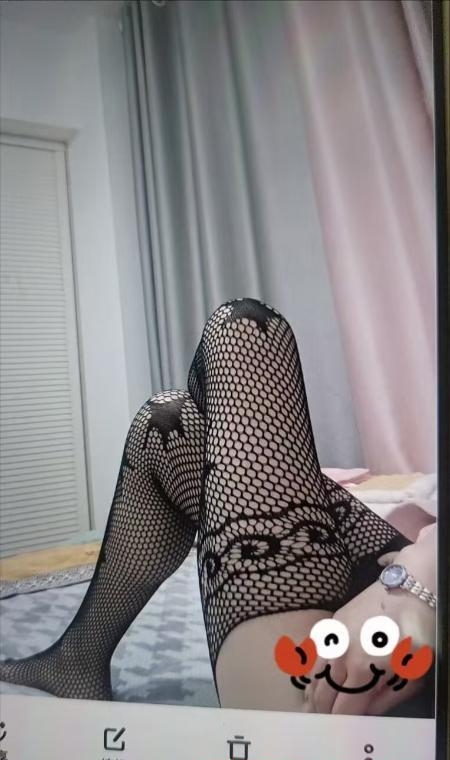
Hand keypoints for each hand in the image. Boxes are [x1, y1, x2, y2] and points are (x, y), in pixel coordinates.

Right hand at [310, 531, 435, 714]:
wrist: (410, 587)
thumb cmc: (417, 632)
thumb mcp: (412, 673)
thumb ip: (386, 698)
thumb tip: (365, 713)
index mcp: (363, 670)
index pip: (343, 709)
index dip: (341, 725)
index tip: (341, 731)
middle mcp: (341, 654)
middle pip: (323, 694)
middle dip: (323, 712)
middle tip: (324, 723)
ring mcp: (333, 636)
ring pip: (314, 674)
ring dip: (314, 692)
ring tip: (315, 705)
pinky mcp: (332, 623)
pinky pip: (314, 653)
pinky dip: (312, 669)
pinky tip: (315, 676)